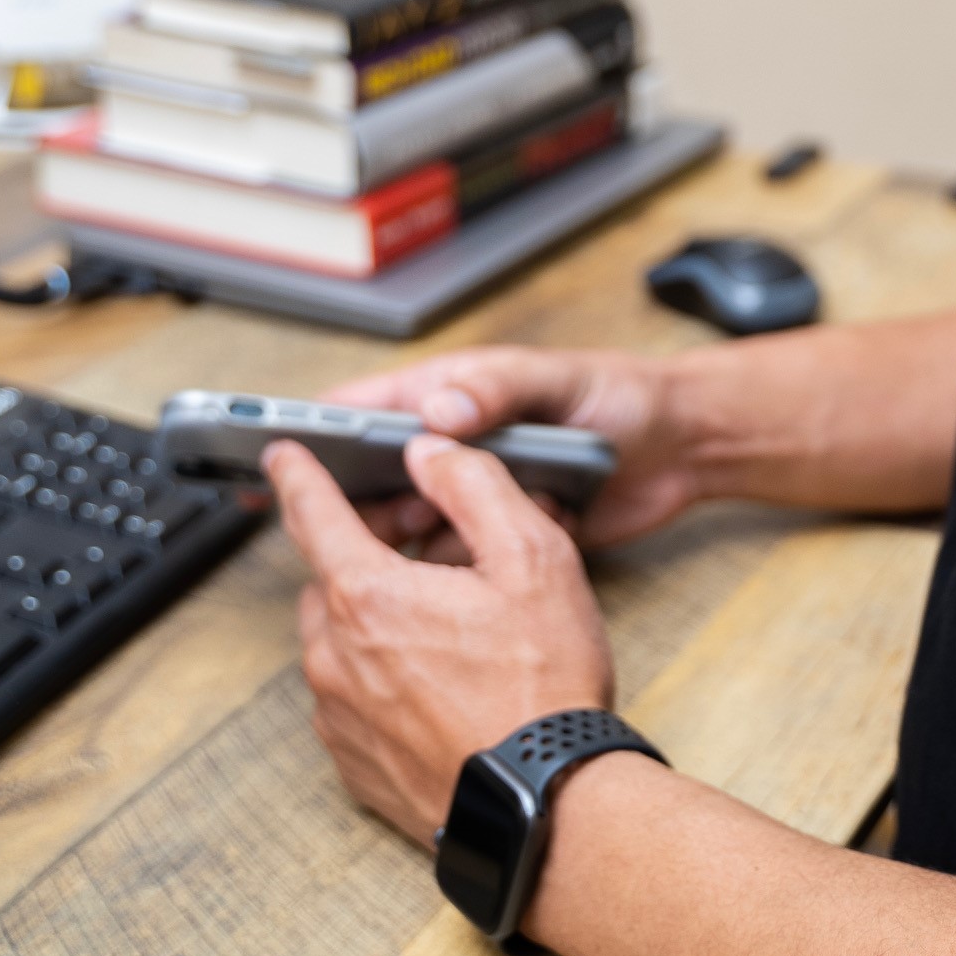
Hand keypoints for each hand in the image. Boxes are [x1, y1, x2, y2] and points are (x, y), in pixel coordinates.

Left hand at [266, 433, 613, 843]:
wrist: (547, 807)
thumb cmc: (543, 687)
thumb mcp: (533, 557)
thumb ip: (474, 486)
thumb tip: (432, 453)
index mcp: (367, 596)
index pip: (314, 514)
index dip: (300, 474)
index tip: (284, 455)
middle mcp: (335, 656)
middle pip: (329, 580)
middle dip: (364, 556)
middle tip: (427, 557)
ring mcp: (338, 717)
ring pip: (339, 642)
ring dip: (374, 622)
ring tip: (446, 630)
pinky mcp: (353, 764)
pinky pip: (351, 700)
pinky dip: (380, 681)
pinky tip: (438, 687)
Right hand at [320, 342, 704, 554]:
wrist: (683, 449)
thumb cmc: (620, 398)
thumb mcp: (557, 381)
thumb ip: (498, 389)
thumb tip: (437, 412)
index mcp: (452, 395)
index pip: (366, 410)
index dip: (314, 434)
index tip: (272, 460)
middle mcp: (454, 445)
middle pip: (375, 479)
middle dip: (360, 505)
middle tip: (356, 534)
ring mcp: (475, 496)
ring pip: (412, 527)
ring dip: (417, 542)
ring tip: (434, 553)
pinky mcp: (503, 540)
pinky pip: (460, 562)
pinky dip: (462, 569)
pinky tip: (476, 575)